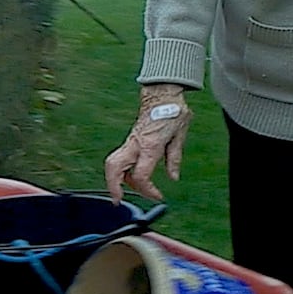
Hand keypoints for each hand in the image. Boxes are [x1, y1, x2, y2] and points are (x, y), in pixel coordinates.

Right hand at [104, 83, 193, 201]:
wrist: (162, 94)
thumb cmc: (173, 111)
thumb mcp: (180, 135)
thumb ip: (175, 158)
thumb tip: (173, 177)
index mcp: (150, 145)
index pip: (140, 175)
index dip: (147, 190)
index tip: (157, 196)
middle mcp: (136, 144)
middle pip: (114, 168)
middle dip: (112, 186)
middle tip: (118, 199)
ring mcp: (131, 141)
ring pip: (112, 163)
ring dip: (115, 180)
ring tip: (124, 191)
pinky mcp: (130, 140)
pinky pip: (119, 158)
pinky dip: (121, 171)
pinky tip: (130, 177)